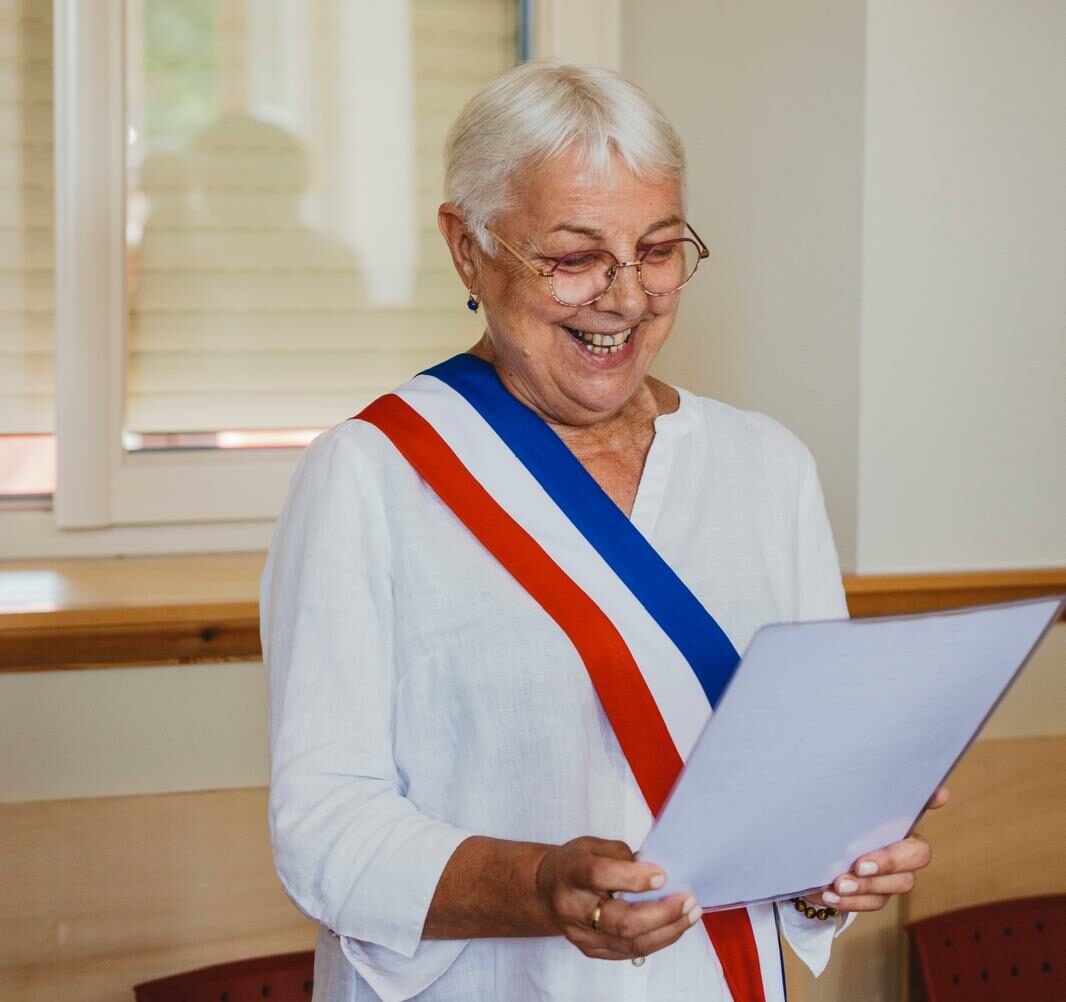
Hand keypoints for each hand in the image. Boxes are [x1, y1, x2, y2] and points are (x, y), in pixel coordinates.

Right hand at [535, 836, 701, 959]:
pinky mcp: (591, 950)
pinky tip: (674, 926)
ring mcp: (581, 934)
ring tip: (691, 913)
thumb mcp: (593, 845)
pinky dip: (658, 939)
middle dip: (662, 913)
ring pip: (631, 943)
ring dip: (668, 930)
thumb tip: (658, 873)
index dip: (633, 878)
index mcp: (571, 872)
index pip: (600, 877)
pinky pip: (630, 952)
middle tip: (688, 900)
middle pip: (621, 921)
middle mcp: (573, 906)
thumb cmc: (575, 862)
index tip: (662, 875)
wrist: (547, 890)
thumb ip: (624, 857)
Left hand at [807, 786, 948, 912]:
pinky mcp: (877, 895)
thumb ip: (841, 795)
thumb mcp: (828, 809)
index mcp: (893, 818)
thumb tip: (849, 771)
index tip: (939, 794)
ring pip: (898, 884)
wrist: (807, 856)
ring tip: (839, 884)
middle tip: (859, 865)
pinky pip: (873, 902)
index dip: (931, 799)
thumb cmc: (823, 827)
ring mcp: (893, 873)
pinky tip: (829, 895)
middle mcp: (902, 844)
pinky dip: (851, 902)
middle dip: (889, 861)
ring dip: (866, 886)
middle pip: (917, 854)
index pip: (919, 803)